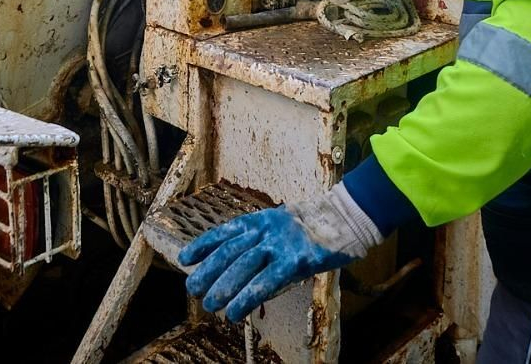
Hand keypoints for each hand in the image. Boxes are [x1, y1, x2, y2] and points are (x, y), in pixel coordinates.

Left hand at [177, 206, 354, 321]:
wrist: (345, 219)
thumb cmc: (313, 227)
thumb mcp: (280, 224)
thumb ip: (259, 240)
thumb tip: (235, 264)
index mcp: (260, 219)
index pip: (224, 232)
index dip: (203, 245)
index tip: (185, 258)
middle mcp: (266, 230)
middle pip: (229, 252)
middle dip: (208, 272)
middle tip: (193, 289)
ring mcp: (280, 244)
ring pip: (243, 267)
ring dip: (224, 288)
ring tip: (211, 305)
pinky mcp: (296, 261)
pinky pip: (266, 282)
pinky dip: (248, 297)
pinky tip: (236, 311)